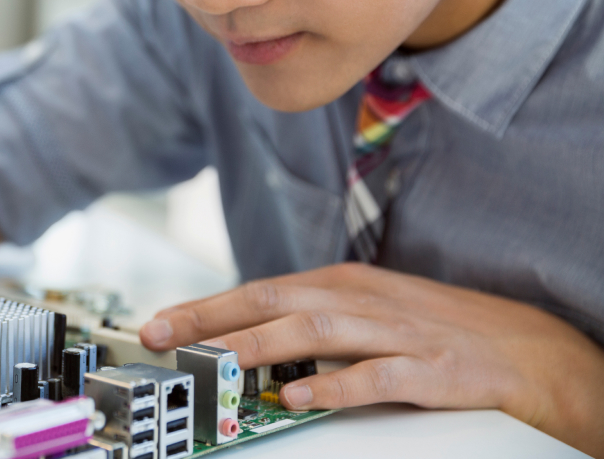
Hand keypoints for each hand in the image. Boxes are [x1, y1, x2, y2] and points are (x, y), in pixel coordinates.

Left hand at [140, 263, 603, 456]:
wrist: (524, 346)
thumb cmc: (434, 328)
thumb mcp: (365, 313)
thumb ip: (311, 321)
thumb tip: (246, 336)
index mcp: (341, 286)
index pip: (259, 290)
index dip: (206, 307)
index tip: (160, 323)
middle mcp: (361, 301)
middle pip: (275, 302)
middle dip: (213, 319)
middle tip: (163, 335)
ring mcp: (396, 333)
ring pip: (317, 330)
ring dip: (261, 344)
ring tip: (217, 360)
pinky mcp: (432, 369)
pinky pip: (377, 376)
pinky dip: (335, 385)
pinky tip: (300, 397)